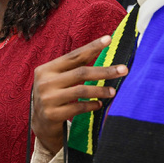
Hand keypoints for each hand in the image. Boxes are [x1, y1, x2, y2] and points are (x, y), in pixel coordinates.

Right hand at [31, 36, 127, 154]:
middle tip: (123, 70)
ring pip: (81, 90)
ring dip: (100, 90)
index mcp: (46, 69)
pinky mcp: (53, 114)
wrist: (40, 122)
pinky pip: (78, 107)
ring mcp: (48, 99)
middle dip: (104, 71)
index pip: (73, 56)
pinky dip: (91, 105)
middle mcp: (45, 82)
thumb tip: (101, 51)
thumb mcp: (57, 79)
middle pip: (80, 73)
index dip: (91, 47)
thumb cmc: (54, 95)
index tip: (108, 39)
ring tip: (113, 91)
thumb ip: (73, 68)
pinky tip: (99, 104)